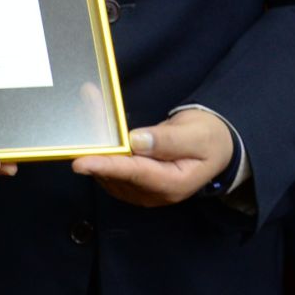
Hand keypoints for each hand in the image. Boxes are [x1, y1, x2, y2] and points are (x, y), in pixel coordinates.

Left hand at [73, 108, 236, 207]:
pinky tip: (96, 119)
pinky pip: (108, 163)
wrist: (214, 148)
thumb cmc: (209, 139)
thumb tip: (136, 141)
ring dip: (96, 137)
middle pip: (115, 167)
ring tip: (92, 101)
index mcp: (172, 184)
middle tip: (89, 102)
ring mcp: (138, 190)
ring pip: (106, 165)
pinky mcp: (129, 182)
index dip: (106, 166)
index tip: (80, 163)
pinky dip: (100, 143)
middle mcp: (151, 193)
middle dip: (98, 139)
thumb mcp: (197, 135)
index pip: (134, 174)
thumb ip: (167, 140)